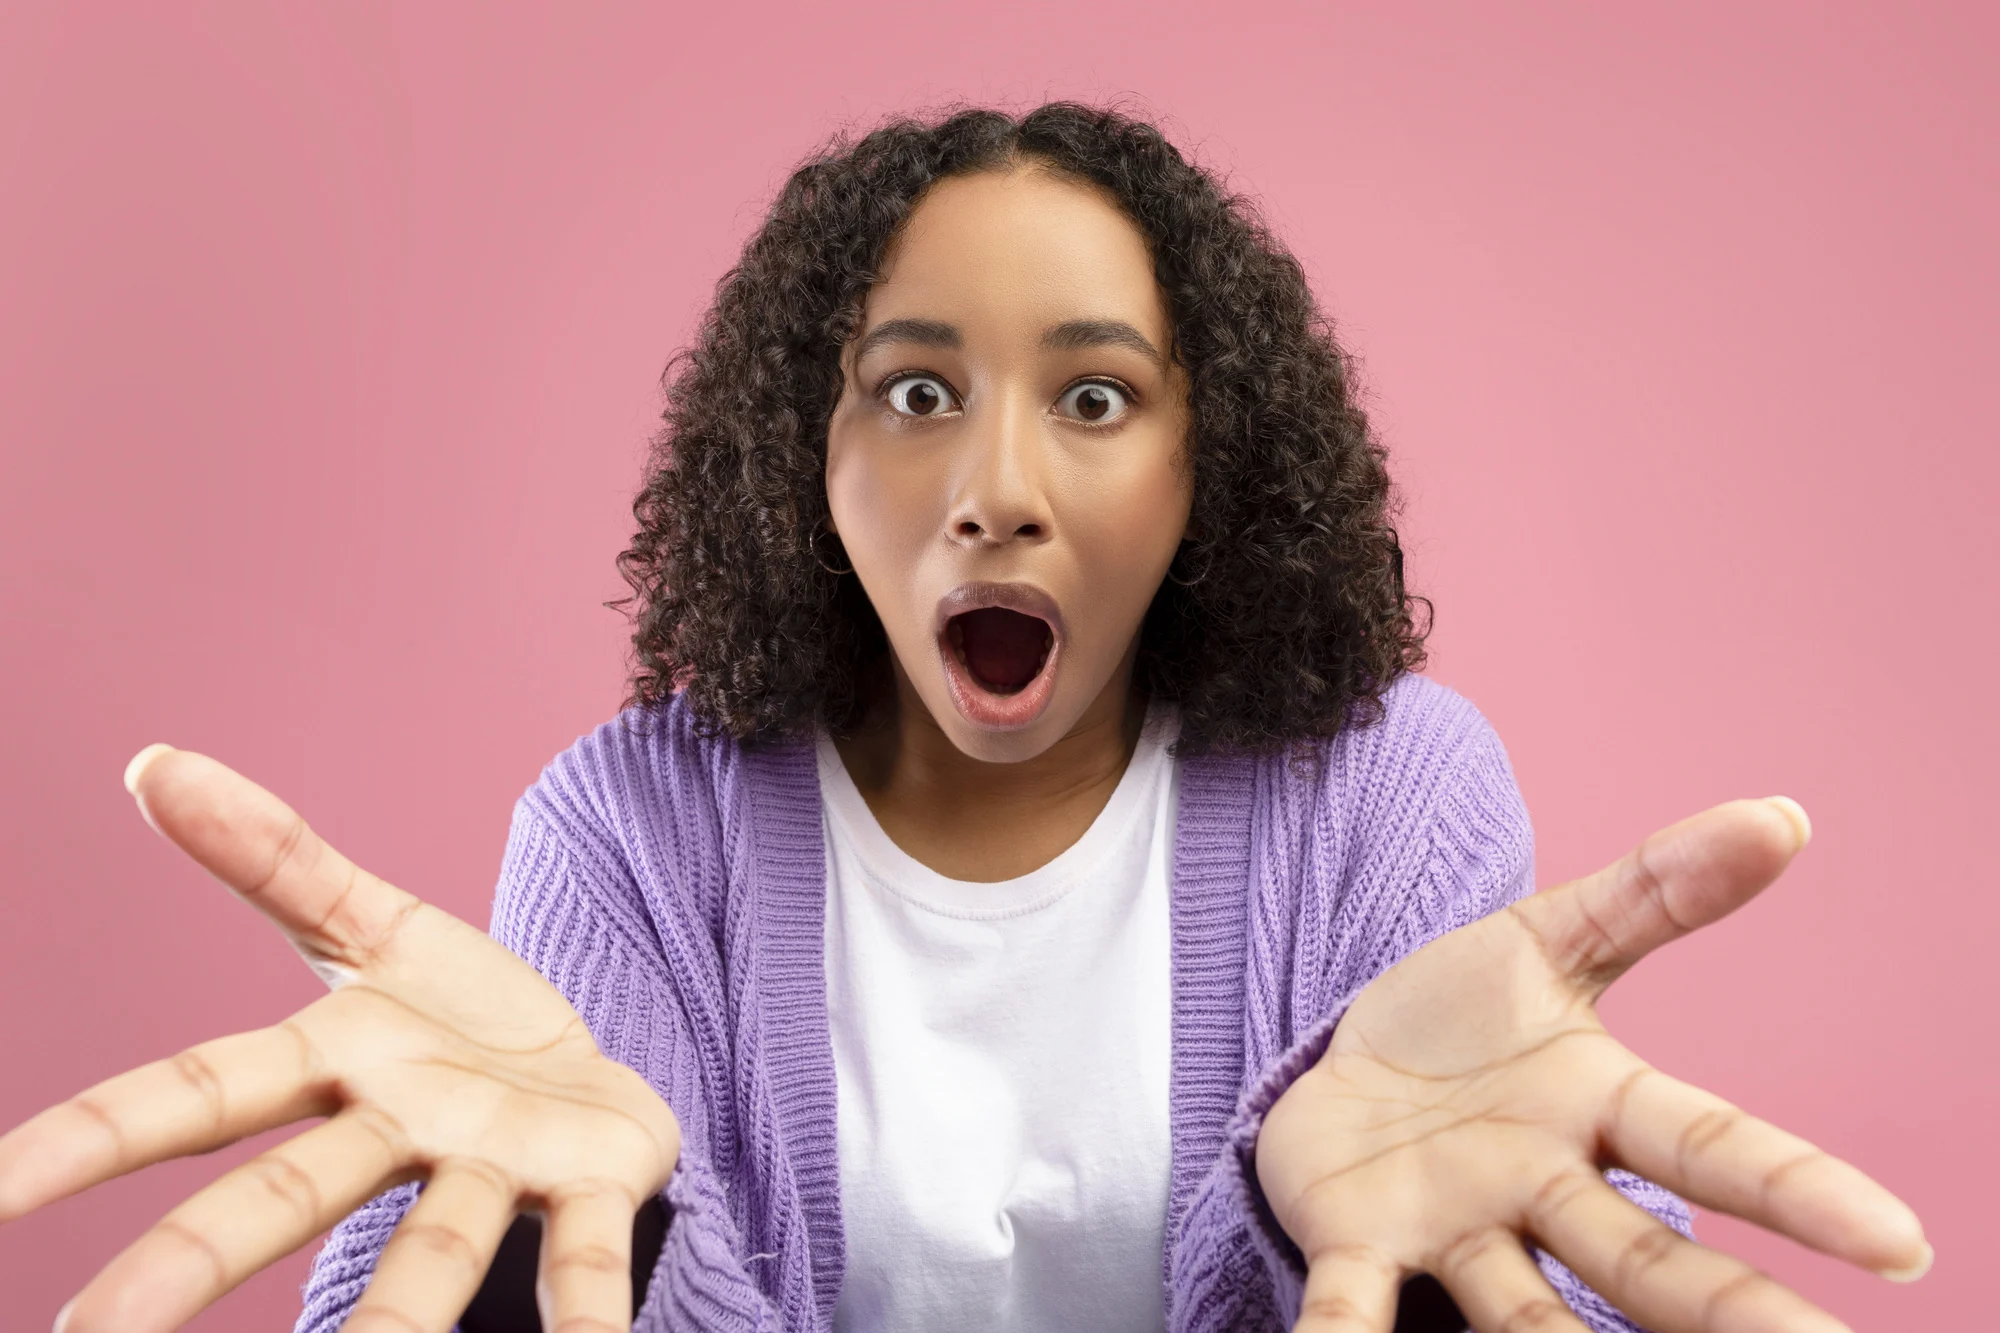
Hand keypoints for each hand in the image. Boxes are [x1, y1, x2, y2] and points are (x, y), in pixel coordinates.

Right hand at [0, 746, 680, 1332]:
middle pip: (282, 1198)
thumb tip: (152, 761)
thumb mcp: (375, 925)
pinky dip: (586, 1312)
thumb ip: (273, 857)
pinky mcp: (590, 1186)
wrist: (599, 1081)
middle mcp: (399, 1132)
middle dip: (187, 1267)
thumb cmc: (464, 1023)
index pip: (192, 1096)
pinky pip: (587, 1257)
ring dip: (398, 1325)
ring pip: (435, 1250)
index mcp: (335, 1064)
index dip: (89, 1141)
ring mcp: (493, 1167)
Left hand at [1255, 798, 1929, 1332]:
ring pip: (1521, 1313)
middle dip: (1726, 1314)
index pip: (1713, 1149)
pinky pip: (1352, 1305)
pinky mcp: (1357, 1244)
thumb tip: (1784, 815)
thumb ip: (1656, 889)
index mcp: (1597, 1109)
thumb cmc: (1461, 1023)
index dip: (1801, 1194)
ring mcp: (1451, 1228)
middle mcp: (1539, 1189)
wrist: (1337, 1068)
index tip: (1901, 1243)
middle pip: (1643, 1258)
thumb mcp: (1549, 940)